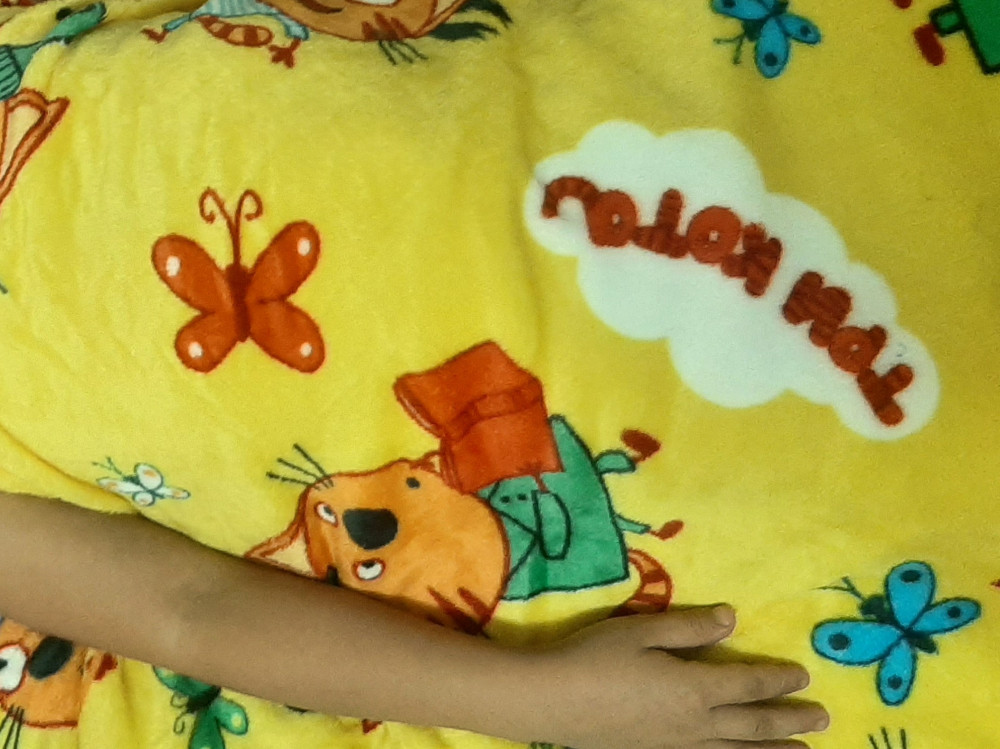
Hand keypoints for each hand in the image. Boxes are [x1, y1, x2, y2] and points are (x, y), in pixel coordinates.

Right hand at [527, 606, 827, 748]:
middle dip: (789, 721)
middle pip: (752, 724)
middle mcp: (693, 723)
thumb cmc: (594, 658)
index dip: (777, 678)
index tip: (804, 676)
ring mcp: (675, 746)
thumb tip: (732, 619)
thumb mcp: (642, 631)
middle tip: (822, 720)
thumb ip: (689, 627)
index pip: (747, 682)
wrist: (551, 701)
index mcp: (693, 687)